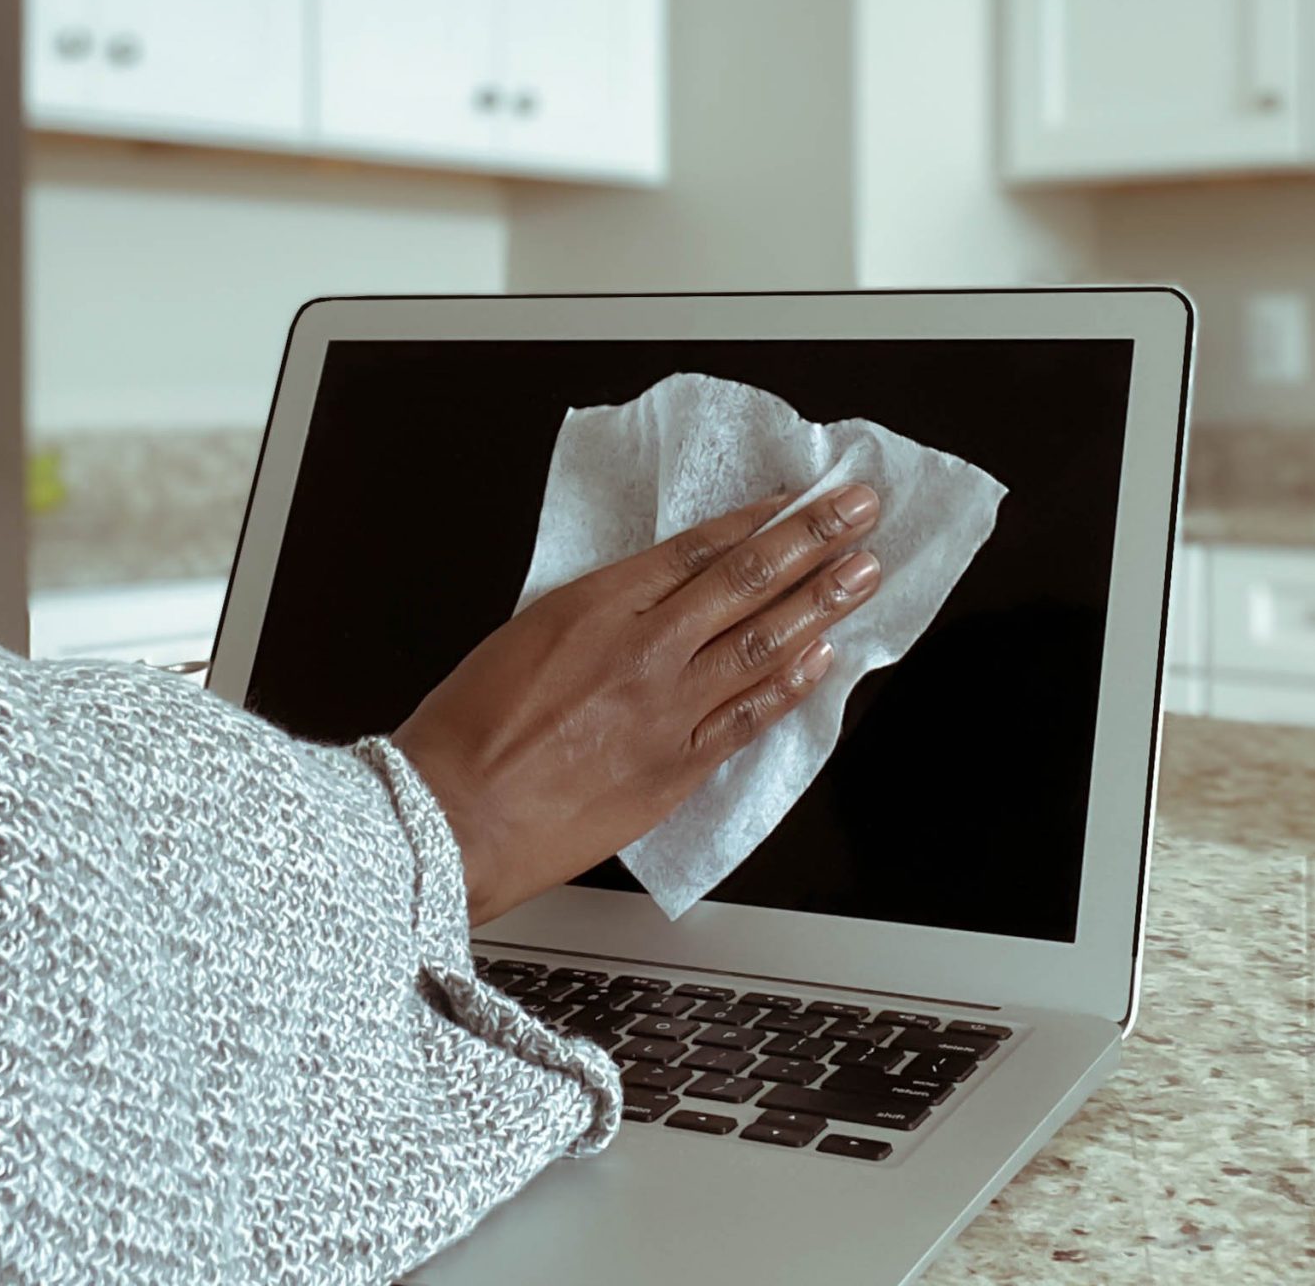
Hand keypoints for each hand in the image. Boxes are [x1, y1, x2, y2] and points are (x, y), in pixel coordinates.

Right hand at [392, 482, 884, 924]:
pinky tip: (822, 660)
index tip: (796, 499)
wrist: (450, 816)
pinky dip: (790, 685)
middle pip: (746, 582)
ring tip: (864, 574)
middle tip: (860, 512)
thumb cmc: (466, 731)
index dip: (757, 520)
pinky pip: (748, 718)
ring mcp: (664, 711)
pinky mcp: (674, 769)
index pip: (698, 549)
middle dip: (812, 540)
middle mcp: (641, 650)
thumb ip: (595, 612)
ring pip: (762, 644)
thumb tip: (648, 597)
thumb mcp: (524, 635)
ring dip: (822, 604)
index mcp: (595, 605)